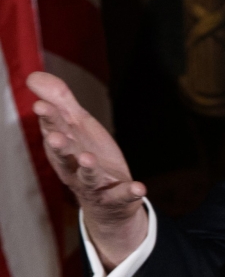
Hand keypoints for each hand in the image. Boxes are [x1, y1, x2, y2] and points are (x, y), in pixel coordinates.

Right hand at [27, 72, 147, 269]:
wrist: (107, 200)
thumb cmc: (87, 154)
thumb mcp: (77, 126)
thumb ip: (61, 101)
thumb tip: (34, 76)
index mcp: (64, 147)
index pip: (54, 130)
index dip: (49, 119)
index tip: (41, 105)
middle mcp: (73, 167)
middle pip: (65, 156)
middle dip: (59, 146)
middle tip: (55, 136)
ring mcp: (95, 185)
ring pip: (88, 177)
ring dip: (88, 168)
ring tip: (87, 158)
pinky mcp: (116, 197)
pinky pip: (122, 195)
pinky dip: (130, 192)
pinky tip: (139, 187)